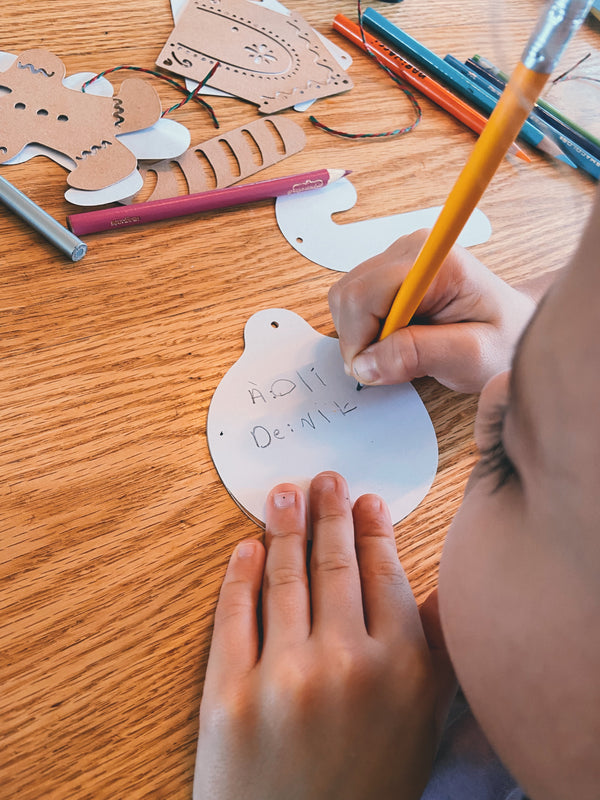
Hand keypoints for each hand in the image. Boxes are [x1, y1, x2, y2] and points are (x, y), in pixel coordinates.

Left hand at [193, 472, 455, 799]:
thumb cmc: (366, 786)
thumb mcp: (420, 726)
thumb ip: (434, 655)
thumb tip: (438, 589)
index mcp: (402, 671)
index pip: (384, 575)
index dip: (373, 529)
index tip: (366, 499)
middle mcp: (347, 666)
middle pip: (334, 565)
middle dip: (329, 512)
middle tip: (325, 478)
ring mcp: (285, 678)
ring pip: (284, 577)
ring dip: (284, 526)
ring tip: (283, 495)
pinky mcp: (229, 695)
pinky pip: (234, 615)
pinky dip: (239, 573)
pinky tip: (246, 548)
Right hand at [328, 231, 535, 392]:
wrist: (514, 329)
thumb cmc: (503, 340)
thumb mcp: (471, 357)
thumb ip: (419, 355)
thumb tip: (366, 363)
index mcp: (435, 261)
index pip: (365, 293)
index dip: (360, 337)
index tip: (376, 368)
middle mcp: (410, 250)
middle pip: (349, 295)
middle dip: (359, 339)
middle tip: (390, 365)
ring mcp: (397, 259)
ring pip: (346, 300)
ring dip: (362, 336)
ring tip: (400, 352)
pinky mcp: (389, 273)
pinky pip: (355, 303)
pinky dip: (366, 330)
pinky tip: (397, 339)